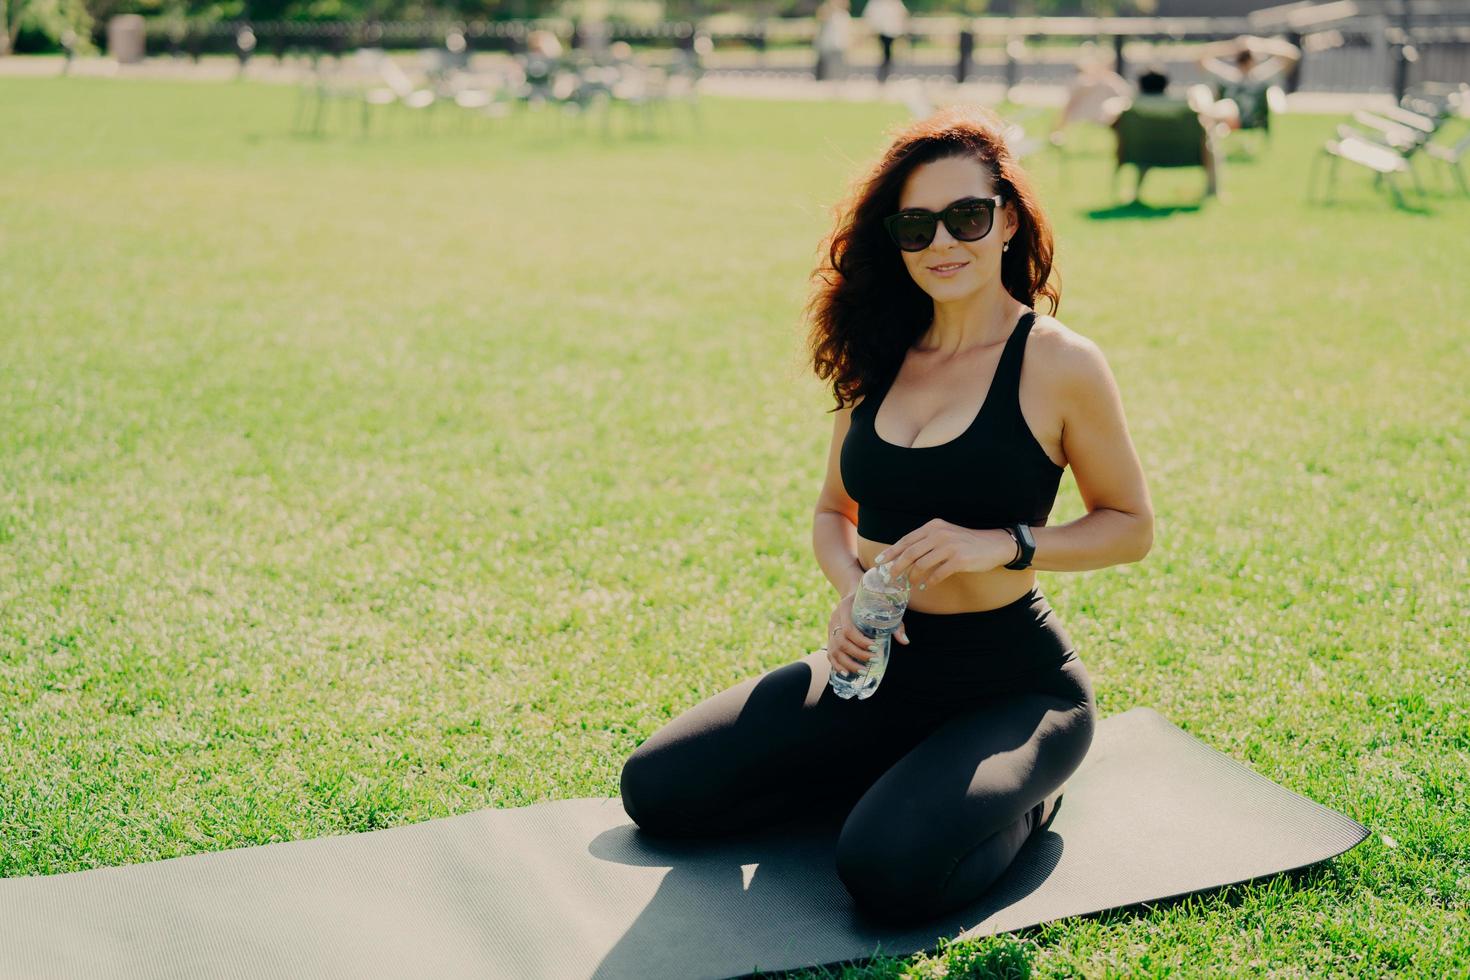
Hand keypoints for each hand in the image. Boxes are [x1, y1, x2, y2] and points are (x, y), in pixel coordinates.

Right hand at [824, 590, 906, 676]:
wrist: (853, 592)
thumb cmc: (871, 600)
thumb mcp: (884, 606)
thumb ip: (894, 623)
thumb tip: (905, 641)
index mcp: (844, 608)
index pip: (848, 629)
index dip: (860, 642)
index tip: (875, 647)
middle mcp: (834, 619)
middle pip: (841, 642)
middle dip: (858, 655)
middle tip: (873, 661)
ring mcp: (830, 629)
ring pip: (834, 650)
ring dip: (848, 663)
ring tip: (862, 671)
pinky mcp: (830, 637)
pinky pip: (830, 653)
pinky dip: (837, 665)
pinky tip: (846, 673)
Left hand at [873, 519, 1017, 591]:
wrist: (994, 545)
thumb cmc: (966, 543)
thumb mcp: (945, 535)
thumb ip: (927, 542)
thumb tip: (904, 558)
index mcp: (933, 527)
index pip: (907, 540)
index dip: (891, 552)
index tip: (879, 562)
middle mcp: (940, 534)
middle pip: (910, 553)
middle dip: (897, 567)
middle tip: (890, 578)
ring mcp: (950, 547)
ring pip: (921, 565)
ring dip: (912, 577)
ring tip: (910, 584)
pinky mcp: (959, 560)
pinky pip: (937, 574)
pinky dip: (929, 582)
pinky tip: (925, 586)